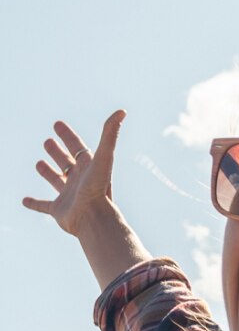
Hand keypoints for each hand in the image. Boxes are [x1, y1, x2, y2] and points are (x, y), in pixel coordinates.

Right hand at [23, 110, 125, 236]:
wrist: (93, 219)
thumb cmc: (98, 188)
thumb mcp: (103, 157)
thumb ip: (110, 134)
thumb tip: (122, 111)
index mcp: (89, 167)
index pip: (77, 147)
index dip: (67, 135)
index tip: (57, 124)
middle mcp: (79, 180)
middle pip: (67, 162)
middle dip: (58, 152)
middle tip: (47, 141)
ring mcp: (68, 196)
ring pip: (57, 181)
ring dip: (49, 172)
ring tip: (39, 163)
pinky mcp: (58, 211)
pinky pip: (43, 206)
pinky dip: (34, 204)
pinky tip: (25, 201)